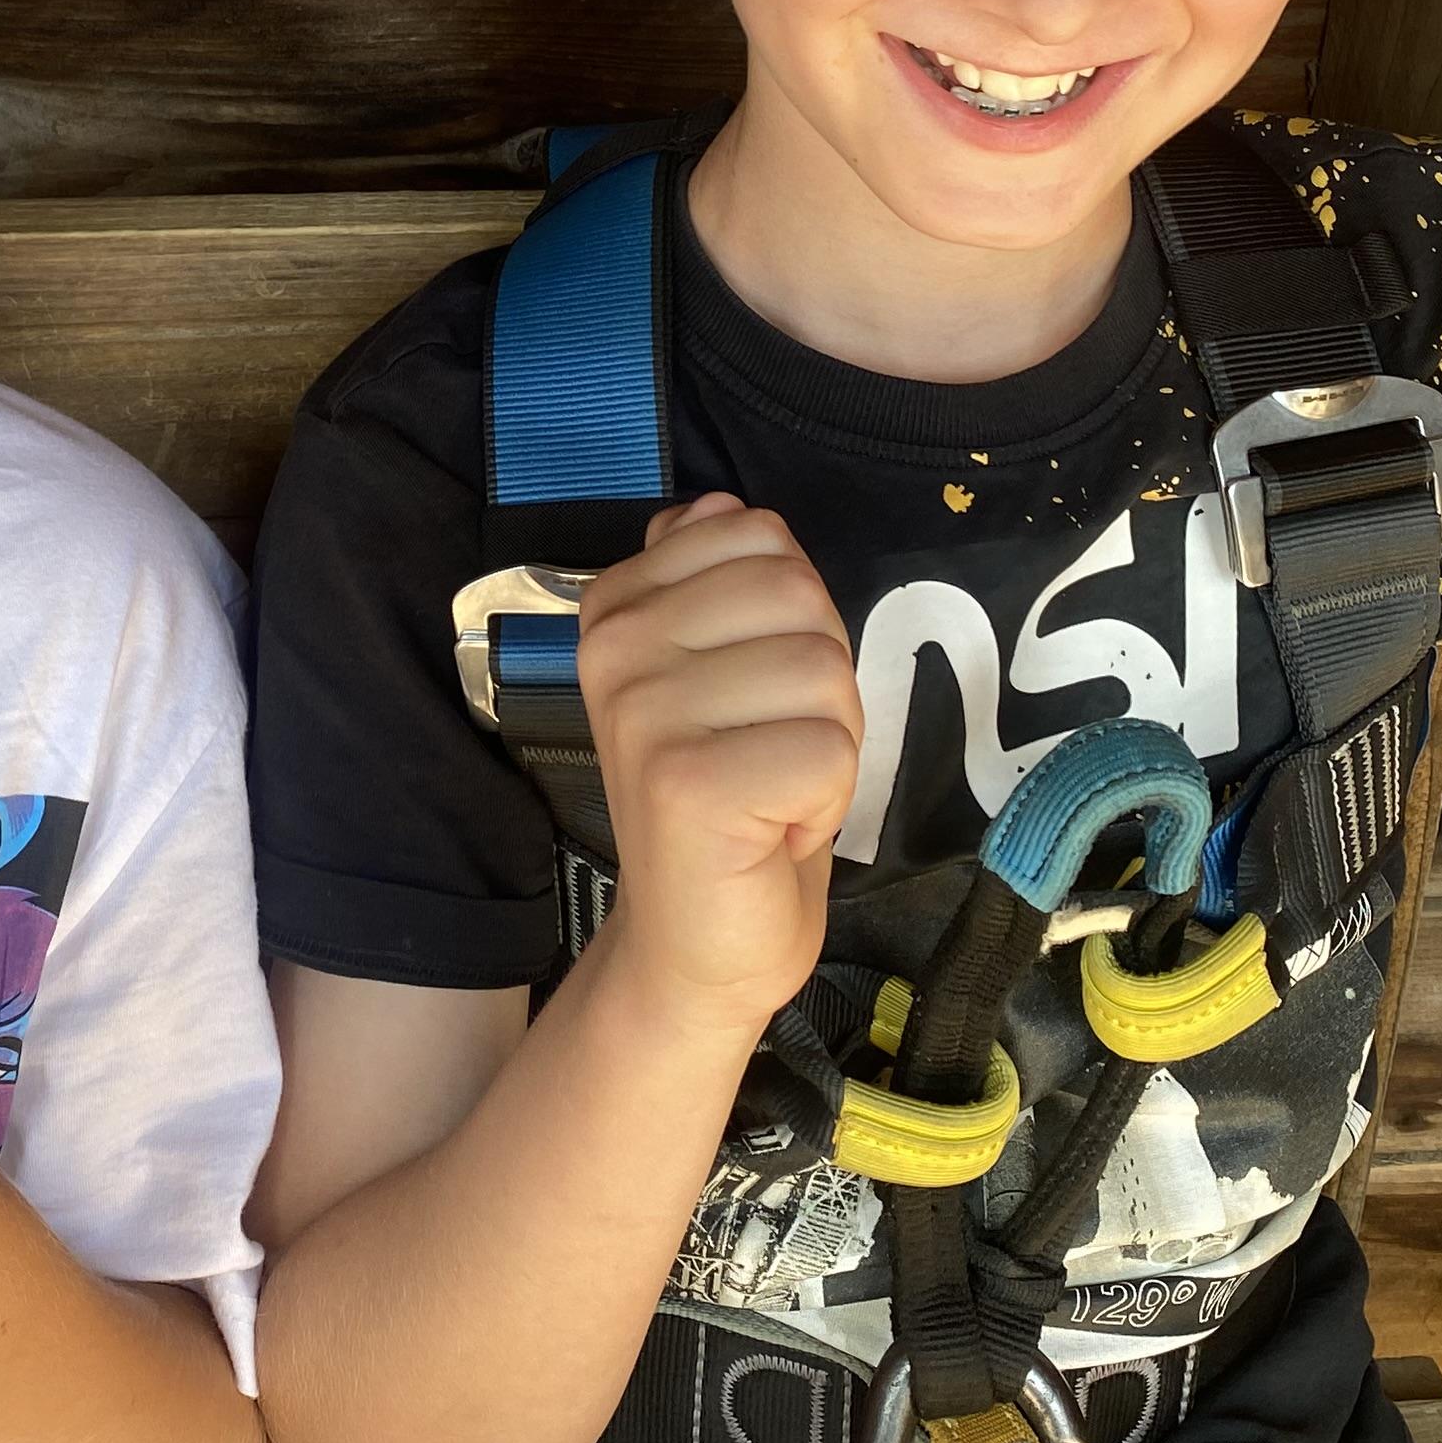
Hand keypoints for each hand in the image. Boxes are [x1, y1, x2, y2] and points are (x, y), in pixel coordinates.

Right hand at [573, 493, 862, 1034]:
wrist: (700, 939)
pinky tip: (771, 830)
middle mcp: (614, 646)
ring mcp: (641, 713)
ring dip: (827, 744)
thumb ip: (720, 576)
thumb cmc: (730, 796)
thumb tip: (717, 503)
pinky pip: (827, 749)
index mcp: (615, 603)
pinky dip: (825, 799)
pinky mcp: (684, 783)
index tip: (750, 692)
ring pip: (823, 671)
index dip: (792, 618)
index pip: (760, 534)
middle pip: (800, 596)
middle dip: (821, 681)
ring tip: (770, 787)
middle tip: (772, 747)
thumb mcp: (725, 664)